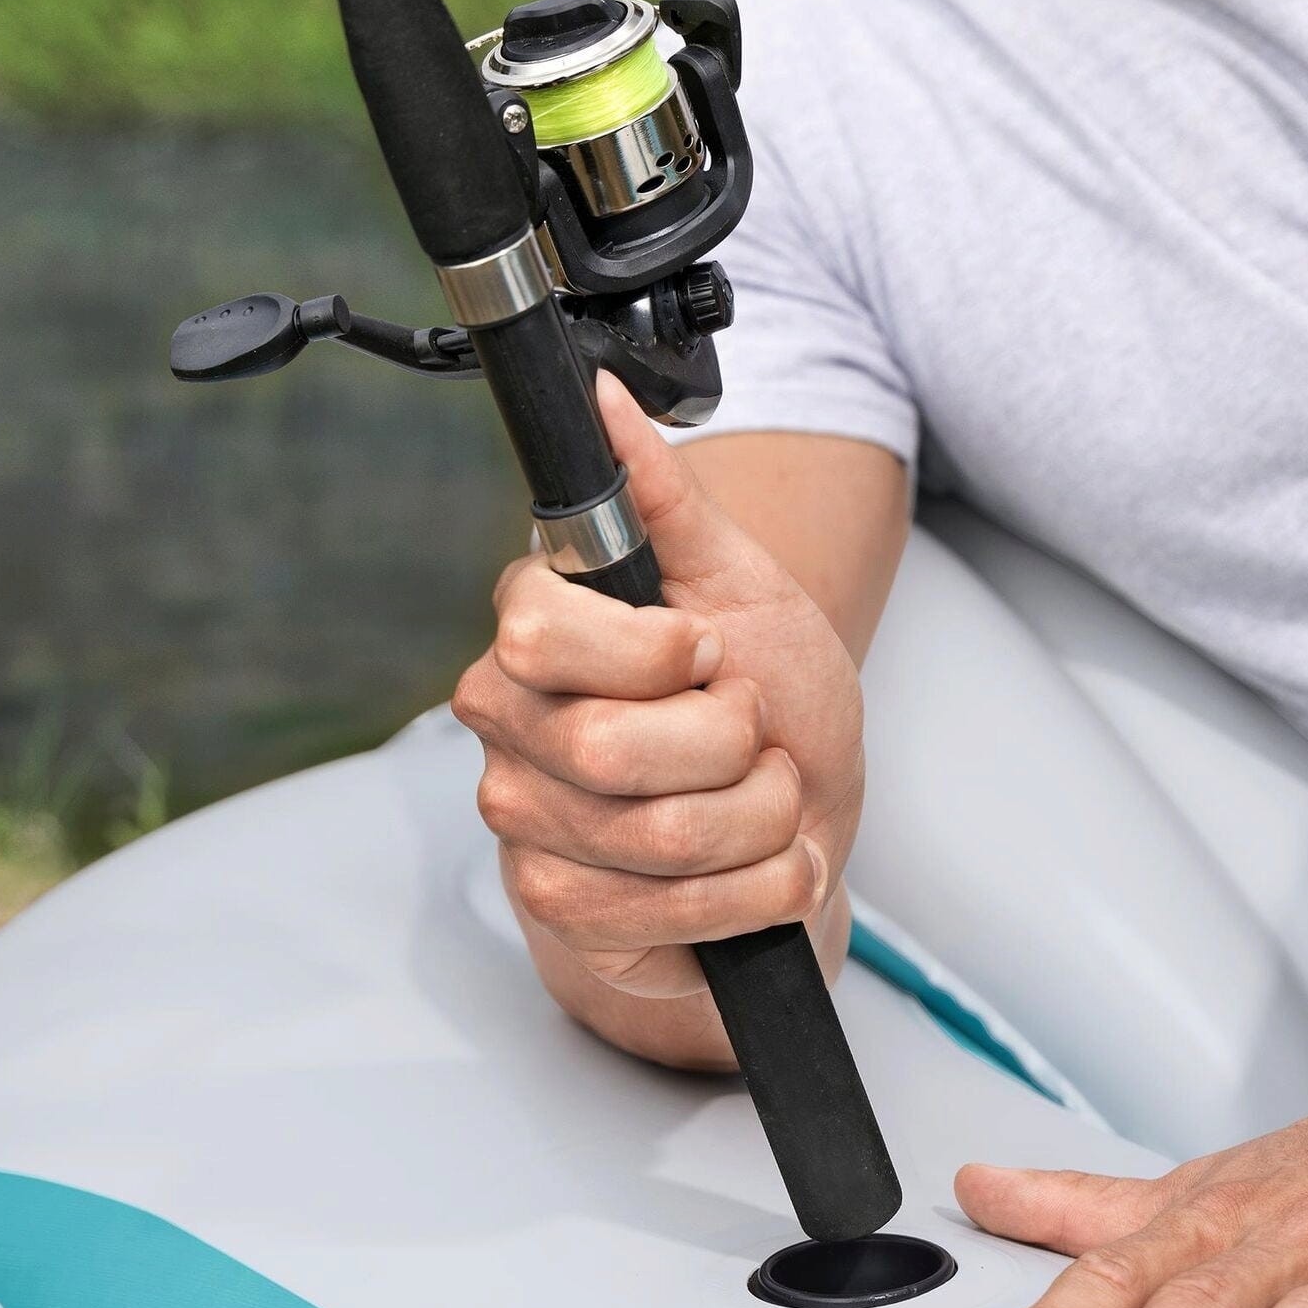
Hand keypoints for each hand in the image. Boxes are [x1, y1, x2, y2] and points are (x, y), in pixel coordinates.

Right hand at [451, 375, 867, 1065]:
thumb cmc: (769, 705)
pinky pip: (663, 913)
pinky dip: (754, 893)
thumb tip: (603, 394)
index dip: (653, 652)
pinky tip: (764, 870)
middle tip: (755, 739)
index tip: (709, 652)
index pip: (539, 629)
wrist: (796, 832)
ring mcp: (527, 823)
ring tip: (770, 805)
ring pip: (657, 837)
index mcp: (537, 627)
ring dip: (761, 824)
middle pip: (613, 747)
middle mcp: (511, 724)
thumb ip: (668, 496)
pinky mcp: (564, 910)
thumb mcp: (743, 584)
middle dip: (736, 748)